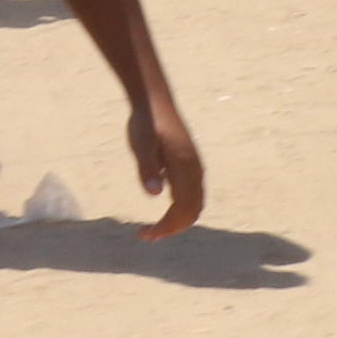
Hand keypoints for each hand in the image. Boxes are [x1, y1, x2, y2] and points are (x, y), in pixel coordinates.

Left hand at [128, 94, 205, 239]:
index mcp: (186, 169)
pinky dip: (180, 208)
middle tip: (146, 236)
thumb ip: (147, 166)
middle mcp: (195, 171)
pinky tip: (163, 207)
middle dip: (172, 228)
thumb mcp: (141, 142)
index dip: (167, 227)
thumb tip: (154, 195)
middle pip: (192, 211)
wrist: (155, 101)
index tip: (145, 235)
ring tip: (154, 229)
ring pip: (194, 203)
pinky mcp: (189, 164)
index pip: (183, 210)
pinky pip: (191, 193)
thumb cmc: (146, 121)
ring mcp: (194, 168)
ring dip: (177, 219)